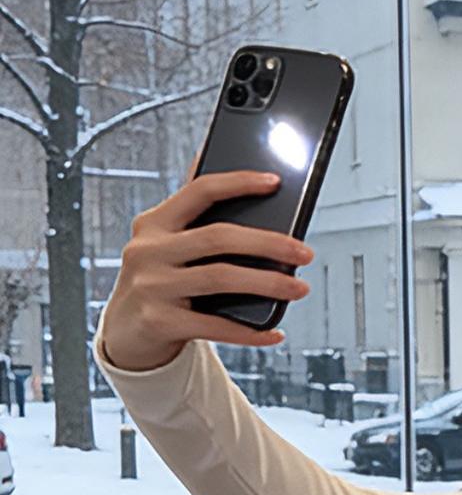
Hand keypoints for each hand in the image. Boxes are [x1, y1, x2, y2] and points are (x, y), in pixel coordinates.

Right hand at [99, 151, 314, 372]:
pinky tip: (274, 331)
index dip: (238, 183)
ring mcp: (151, 287)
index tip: (275, 183)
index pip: (199, 191)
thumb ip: (190, 213)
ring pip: (221, 278)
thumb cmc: (158, 280)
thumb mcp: (164, 244)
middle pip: (218, 237)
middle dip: (269, 243)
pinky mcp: (159, 322)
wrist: (123, 334)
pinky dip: (250, 332)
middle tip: (305, 253)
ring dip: (268, 284)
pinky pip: (215, 326)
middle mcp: (148, 250)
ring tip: (299, 288)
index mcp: (153, 223)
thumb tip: (219, 160)